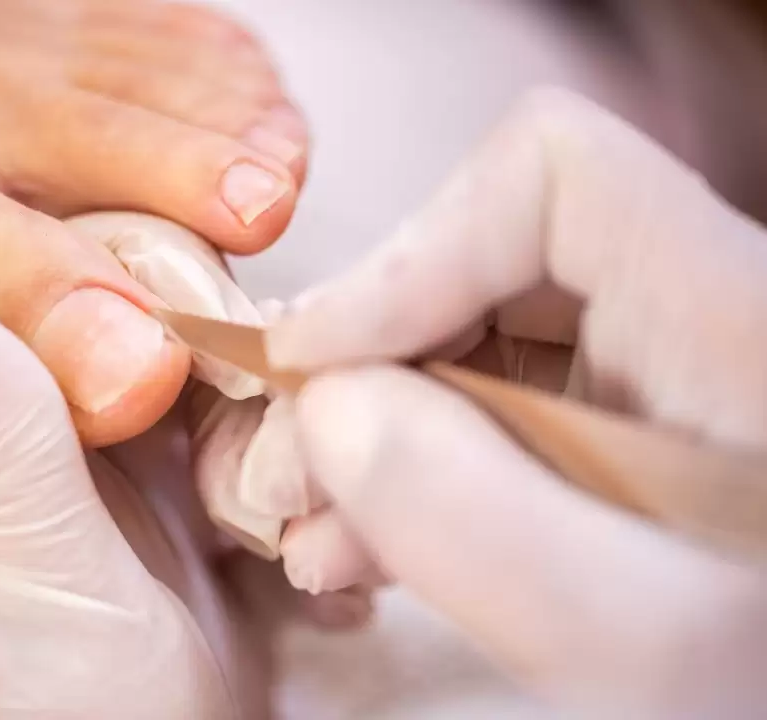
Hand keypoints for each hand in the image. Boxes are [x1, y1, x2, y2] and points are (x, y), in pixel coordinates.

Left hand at [0, 279, 275, 719]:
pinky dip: (318, 521)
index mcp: (13, 434)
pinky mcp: (221, 545)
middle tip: (284, 501)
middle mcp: (88, 451)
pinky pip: (284, 485)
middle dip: (264, 410)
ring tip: (312, 561)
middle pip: (196, 359)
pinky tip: (325, 581)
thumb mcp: (26, 580)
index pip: (98, 310)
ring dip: (304, 475)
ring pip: (254, 419)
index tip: (242, 371)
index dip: (179, 317)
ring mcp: (161, 497)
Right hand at [261, 90, 766, 717]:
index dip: (411, 251)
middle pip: (485, 263)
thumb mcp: (645, 644)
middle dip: (363, 362)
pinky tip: (361, 545)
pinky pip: (485, 416)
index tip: (316, 359)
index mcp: (734, 320)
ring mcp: (645, 387)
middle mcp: (690, 325)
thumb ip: (481, 520)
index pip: (552, 179)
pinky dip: (407, 474)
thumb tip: (330, 408)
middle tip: (290, 463)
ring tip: (314, 530)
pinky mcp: (610, 443)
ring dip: (368, 430)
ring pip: (469, 344)